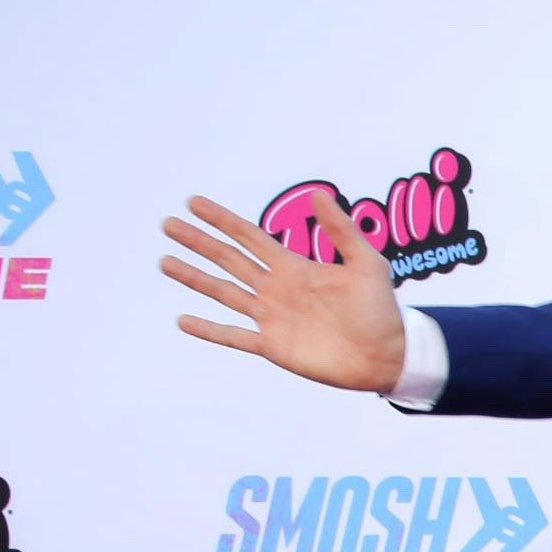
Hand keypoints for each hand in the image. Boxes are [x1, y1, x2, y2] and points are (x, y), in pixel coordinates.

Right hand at [159, 191, 407, 392]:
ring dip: (195, 278)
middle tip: (168, 224)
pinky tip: (183, 320)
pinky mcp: (273, 346)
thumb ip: (342, 231)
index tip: (195, 203)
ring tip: (165, 262)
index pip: (250, 238)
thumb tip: (319, 195)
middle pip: (228, 260)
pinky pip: (234, 336)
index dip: (223, 221)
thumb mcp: (366, 264)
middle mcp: (277, 289)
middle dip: (199, 243)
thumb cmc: (381, 310)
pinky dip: (209, 330)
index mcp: (295, 268)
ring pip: (224, 293)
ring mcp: (272, 318)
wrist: (387, 356)